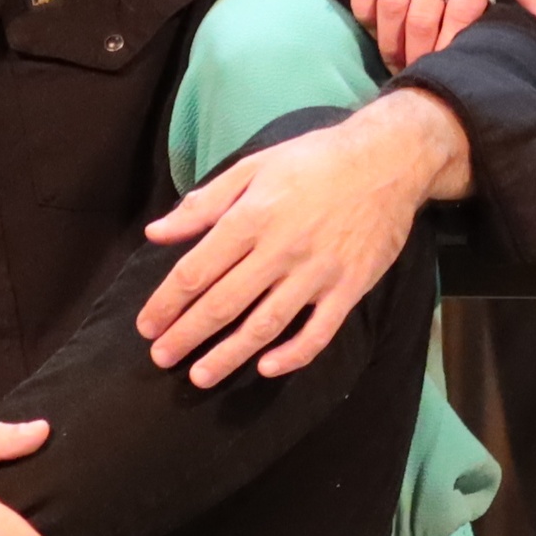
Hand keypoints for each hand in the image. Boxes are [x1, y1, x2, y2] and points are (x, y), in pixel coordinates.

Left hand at [139, 90, 466, 385]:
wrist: (388, 159)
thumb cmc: (315, 160)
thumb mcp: (254, 166)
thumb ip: (204, 203)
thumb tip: (156, 233)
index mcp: (252, 217)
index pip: (197, 270)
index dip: (166, 302)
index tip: (147, 325)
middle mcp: (280, 249)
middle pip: (223, 303)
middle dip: (186, 335)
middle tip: (160, 357)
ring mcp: (317, 272)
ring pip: (264, 324)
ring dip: (228, 355)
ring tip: (199, 376)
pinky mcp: (349, 288)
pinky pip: (318, 332)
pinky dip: (292, 355)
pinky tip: (266, 368)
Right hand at [349, 0, 535, 67]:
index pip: (464, 14)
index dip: (454, 46)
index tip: (452, 69)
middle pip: (424, 19)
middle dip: (420, 54)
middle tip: (420, 73)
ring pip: (392, 9)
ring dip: (392, 43)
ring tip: (398, 62)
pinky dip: (368, 17)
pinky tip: (377, 31)